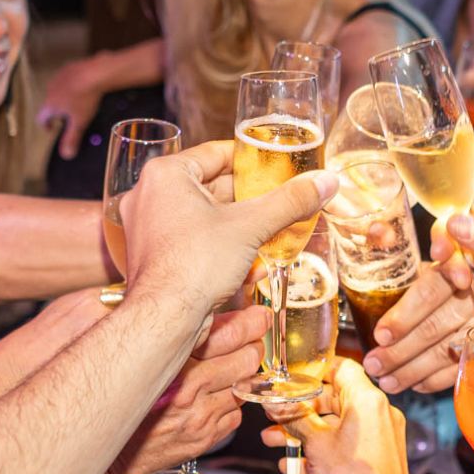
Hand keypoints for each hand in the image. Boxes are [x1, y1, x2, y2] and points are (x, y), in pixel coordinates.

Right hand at [37, 56, 104, 160]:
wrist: (94, 72)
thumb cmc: (85, 99)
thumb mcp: (79, 122)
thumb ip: (71, 138)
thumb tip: (66, 155)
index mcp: (50, 104)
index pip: (41, 117)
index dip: (45, 125)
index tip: (50, 129)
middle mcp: (50, 90)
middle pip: (49, 104)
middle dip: (56, 112)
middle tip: (66, 118)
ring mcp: (58, 77)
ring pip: (57, 91)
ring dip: (62, 97)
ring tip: (75, 102)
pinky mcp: (68, 67)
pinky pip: (66, 79)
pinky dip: (71, 85)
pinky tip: (82, 87)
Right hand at [102, 305, 268, 473]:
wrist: (94, 439)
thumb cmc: (104, 389)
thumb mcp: (120, 344)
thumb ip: (148, 321)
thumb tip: (176, 297)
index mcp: (174, 360)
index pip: (228, 334)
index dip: (249, 322)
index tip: (257, 315)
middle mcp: (191, 390)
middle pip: (246, 361)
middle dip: (254, 346)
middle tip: (254, 338)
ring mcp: (199, 418)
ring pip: (244, 388)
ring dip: (244, 375)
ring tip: (237, 364)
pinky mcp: (201, 439)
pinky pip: (235, 416)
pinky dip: (232, 402)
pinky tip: (220, 393)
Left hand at [120, 140, 336, 315]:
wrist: (165, 320)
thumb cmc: (192, 265)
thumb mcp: (251, 226)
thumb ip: (290, 201)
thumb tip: (324, 182)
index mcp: (167, 175)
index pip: (215, 153)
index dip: (250, 159)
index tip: (273, 165)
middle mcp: (151, 198)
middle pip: (211, 187)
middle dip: (248, 200)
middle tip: (277, 200)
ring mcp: (149, 230)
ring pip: (205, 219)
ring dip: (239, 229)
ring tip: (269, 234)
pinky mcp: (155, 259)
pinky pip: (194, 244)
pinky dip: (221, 251)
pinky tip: (250, 267)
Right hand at [271, 358, 422, 473]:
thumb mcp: (316, 443)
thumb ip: (294, 418)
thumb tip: (276, 403)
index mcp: (367, 400)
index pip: (342, 367)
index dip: (315, 369)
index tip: (293, 377)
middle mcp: (378, 413)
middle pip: (334, 398)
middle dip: (301, 409)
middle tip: (276, 415)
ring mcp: (380, 435)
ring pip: (335, 425)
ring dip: (304, 433)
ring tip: (274, 442)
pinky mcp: (378, 456)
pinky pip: (345, 445)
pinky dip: (321, 451)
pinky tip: (294, 465)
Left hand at [360, 260, 473, 393]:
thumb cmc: (448, 275)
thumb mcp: (430, 262)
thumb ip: (405, 271)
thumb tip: (372, 277)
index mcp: (456, 267)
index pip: (428, 292)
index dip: (403, 316)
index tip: (380, 335)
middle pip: (433, 327)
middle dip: (399, 351)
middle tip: (373, 365)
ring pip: (444, 351)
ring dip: (411, 370)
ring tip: (386, 381)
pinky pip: (459, 368)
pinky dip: (434, 380)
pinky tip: (413, 385)